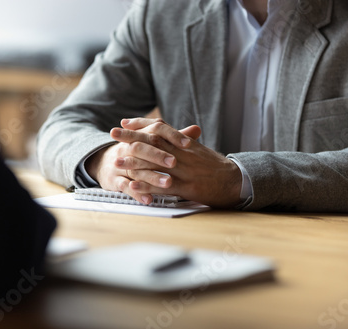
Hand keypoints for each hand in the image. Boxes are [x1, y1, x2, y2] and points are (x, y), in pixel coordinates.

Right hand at [86, 118, 200, 203]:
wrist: (107, 163)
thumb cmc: (138, 153)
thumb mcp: (153, 143)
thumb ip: (175, 138)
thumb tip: (197, 129)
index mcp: (140, 135)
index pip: (155, 129)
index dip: (172, 135)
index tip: (188, 143)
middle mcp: (128, 147)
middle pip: (143, 148)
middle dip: (159, 155)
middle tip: (174, 162)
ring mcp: (121, 164)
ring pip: (135, 169)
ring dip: (152, 177)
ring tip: (168, 183)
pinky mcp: (115, 180)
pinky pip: (125, 187)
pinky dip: (137, 193)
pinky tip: (149, 200)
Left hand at [116, 118, 241, 207]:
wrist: (235, 181)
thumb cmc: (214, 165)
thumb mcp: (198, 149)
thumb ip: (181, 141)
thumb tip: (165, 133)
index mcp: (185, 143)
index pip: (160, 128)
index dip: (141, 124)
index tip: (125, 122)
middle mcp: (183, 153)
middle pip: (154, 141)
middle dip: (131, 137)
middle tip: (113, 133)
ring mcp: (185, 171)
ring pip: (156, 163)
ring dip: (134, 161)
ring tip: (116, 160)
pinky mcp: (188, 188)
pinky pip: (164, 186)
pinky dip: (147, 185)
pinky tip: (133, 185)